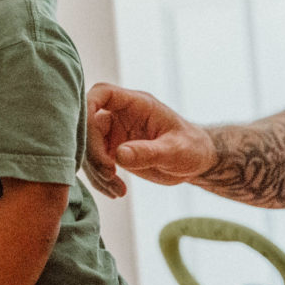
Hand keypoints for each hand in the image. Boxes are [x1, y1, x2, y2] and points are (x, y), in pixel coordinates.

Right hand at [84, 83, 217, 197]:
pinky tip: (116, 191)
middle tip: (108, 174)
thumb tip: (118, 155)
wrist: (197, 162)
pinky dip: (101, 180)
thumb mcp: (176, 151)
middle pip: (89, 124)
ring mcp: (114, 133)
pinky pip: (96, 163)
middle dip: (93, 152)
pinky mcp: (113, 150)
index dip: (87, 108)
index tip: (87, 137)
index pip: (102, 93)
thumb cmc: (192, 148)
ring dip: (97, 171)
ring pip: (88, 147)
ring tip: (118, 190)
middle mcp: (120, 115)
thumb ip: (148, 152)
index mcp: (136, 104)